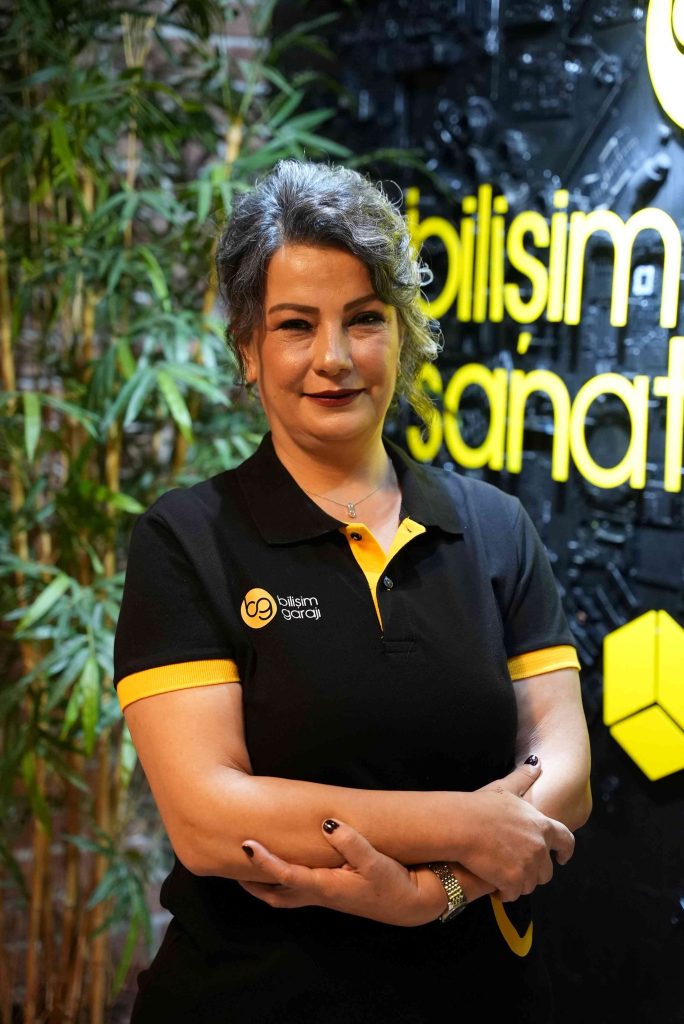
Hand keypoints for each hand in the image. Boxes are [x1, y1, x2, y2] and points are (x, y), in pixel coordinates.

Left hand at [239, 819, 448, 926]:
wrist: (411, 904)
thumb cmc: (393, 884)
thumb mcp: (377, 862)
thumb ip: (352, 843)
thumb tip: (327, 823)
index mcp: (325, 888)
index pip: (286, 874)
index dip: (264, 860)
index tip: (245, 844)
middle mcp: (318, 895)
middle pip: (273, 893)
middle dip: (249, 880)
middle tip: (228, 860)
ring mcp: (322, 896)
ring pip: (280, 895)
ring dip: (260, 883)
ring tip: (244, 865)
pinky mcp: (329, 892)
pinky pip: (293, 890)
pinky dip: (278, 881)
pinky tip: (279, 866)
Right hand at [459, 757, 574, 901]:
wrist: (462, 826)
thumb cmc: (480, 806)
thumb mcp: (504, 789)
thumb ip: (523, 778)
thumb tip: (537, 763)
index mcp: (541, 825)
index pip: (565, 840)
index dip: (565, 850)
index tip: (562, 858)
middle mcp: (540, 847)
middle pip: (546, 870)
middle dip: (533, 871)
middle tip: (514, 867)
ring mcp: (528, 866)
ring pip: (530, 884)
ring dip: (518, 882)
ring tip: (500, 875)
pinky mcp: (514, 881)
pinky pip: (514, 894)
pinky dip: (505, 893)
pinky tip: (493, 885)